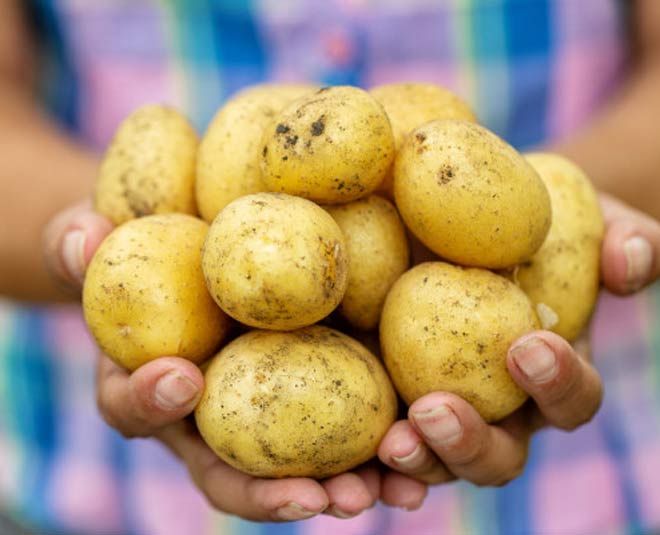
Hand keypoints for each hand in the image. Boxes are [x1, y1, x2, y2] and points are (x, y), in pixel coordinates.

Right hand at [43, 202, 427, 519]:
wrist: (206, 240)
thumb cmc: (151, 245)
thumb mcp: (113, 235)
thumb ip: (84, 242)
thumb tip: (86, 239)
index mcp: (155, 384)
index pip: (138, 408)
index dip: (150, 402)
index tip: (182, 376)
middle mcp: (213, 415)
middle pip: (234, 471)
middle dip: (272, 492)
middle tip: (316, 497)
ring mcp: (270, 409)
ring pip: (301, 467)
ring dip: (344, 486)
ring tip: (388, 491)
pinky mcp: (321, 389)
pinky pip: (351, 426)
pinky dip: (383, 444)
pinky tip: (420, 444)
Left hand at [377, 193, 659, 486]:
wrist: (463, 219)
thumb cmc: (532, 225)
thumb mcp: (581, 217)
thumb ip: (618, 236)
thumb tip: (630, 260)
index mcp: (548, 372)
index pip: (569, 398)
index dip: (558, 384)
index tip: (527, 346)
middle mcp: (498, 405)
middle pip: (498, 453)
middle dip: (472, 444)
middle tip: (436, 411)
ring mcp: (441, 409)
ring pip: (437, 461)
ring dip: (418, 461)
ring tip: (390, 441)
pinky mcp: (389, 399)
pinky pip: (380, 439)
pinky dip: (367, 462)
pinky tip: (346, 459)